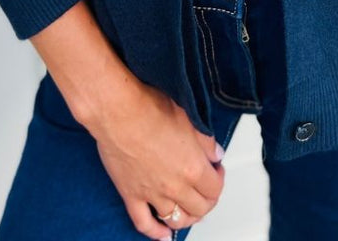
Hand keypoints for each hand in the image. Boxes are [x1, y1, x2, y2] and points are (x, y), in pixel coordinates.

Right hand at [91, 79, 224, 238]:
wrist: (118, 112)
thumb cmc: (150, 108)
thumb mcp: (189, 118)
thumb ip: (206, 141)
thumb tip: (215, 153)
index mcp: (193, 168)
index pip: (215, 188)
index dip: (219, 179)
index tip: (216, 169)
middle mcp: (175, 187)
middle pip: (200, 208)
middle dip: (207, 200)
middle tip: (206, 188)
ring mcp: (152, 194)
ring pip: (176, 219)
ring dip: (187, 218)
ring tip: (190, 209)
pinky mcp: (131, 195)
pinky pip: (144, 223)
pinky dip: (156, 233)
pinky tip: (163, 234)